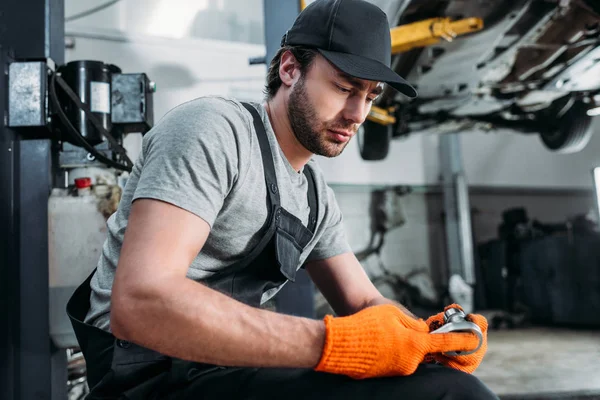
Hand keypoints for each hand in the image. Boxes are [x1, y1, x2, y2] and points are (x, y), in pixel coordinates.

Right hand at [314, 304, 481, 378]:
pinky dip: (392, 351)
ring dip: (402, 344)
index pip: (445, 342)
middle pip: (424, 350)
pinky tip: (377, 341)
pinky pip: (397, 360)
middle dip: (419, 340)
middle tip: (401, 329)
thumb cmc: (366, 325)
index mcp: (415, 344)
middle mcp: (410, 362)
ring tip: (381, 333)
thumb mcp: (393, 314)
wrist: (340, 343)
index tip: (477, 338)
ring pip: (410, 354)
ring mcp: (398, 370)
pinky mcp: (387, 374)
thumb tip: (423, 331)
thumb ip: (413, 323)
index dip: (463, 340)